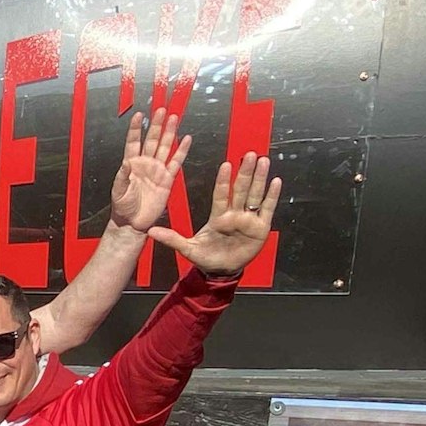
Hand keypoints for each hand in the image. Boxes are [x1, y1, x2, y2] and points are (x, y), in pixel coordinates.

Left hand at [110, 109, 189, 232]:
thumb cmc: (123, 208)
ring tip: (174, 118)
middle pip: (152, 139)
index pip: (134, 142)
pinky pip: (175, 162)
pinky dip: (181, 151)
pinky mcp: (167, 179)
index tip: (139, 115)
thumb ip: (122, 177)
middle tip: (161, 110)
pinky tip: (186, 139)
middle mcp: (145, 164)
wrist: (133, 223)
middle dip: (156, 125)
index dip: (136, 129)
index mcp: (131, 164)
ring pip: (164, 147)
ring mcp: (157, 170)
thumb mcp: (118, 191)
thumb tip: (125, 164)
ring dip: (169, 133)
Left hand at [146, 152, 281, 277]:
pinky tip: (275, 181)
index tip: (226, 165)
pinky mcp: (260, 228)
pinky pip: (267, 209)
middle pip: (241, 189)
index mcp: (218, 216)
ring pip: (255, 195)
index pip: (221, 194)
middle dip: (245, 172)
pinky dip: (271, 196)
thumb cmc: (206, 258)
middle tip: (250, 154)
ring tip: (263, 161)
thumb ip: (171, 238)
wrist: (221, 272)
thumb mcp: (188, 248)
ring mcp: (248, 219)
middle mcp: (234, 214)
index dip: (224, 181)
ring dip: (259, 178)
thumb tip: (150, 231)